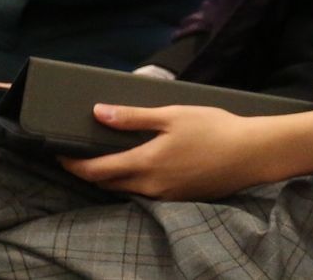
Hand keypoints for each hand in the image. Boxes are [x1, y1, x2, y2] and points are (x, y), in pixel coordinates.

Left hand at [59, 104, 296, 199]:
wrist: (253, 153)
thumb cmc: (214, 128)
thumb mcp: (173, 115)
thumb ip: (133, 117)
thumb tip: (97, 112)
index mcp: (144, 163)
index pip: (94, 170)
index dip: (72, 164)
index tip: (59, 153)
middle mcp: (149, 186)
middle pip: (106, 184)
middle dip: (89, 172)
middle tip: (82, 154)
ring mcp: (164, 196)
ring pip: (126, 190)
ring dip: (113, 177)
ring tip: (112, 158)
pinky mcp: (179, 199)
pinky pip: (146, 192)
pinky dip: (136, 181)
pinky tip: (145, 166)